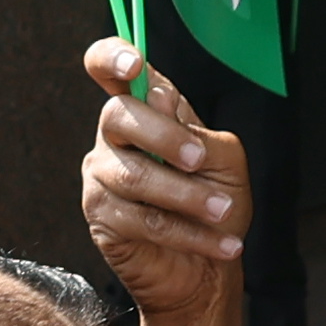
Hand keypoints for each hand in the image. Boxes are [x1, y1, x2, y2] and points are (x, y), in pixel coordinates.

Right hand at [73, 53, 245, 325]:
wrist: (210, 268)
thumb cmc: (216, 204)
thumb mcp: (224, 158)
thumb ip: (197, 130)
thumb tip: (161, 102)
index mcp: (144, 109)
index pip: (108, 67)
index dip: (112, 57)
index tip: (134, 66)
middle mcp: (115, 136)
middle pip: (119, 116)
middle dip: (165, 136)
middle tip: (200, 160)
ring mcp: (102, 175)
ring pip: (134, 176)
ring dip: (188, 195)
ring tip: (223, 211)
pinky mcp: (102, 217)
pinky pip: (142, 220)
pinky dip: (190, 233)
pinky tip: (221, 243)